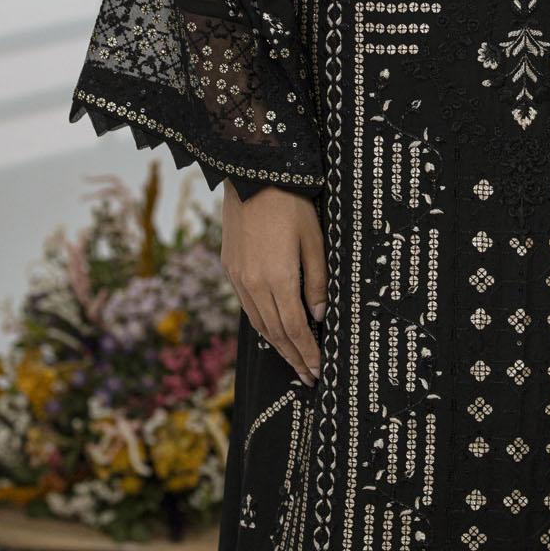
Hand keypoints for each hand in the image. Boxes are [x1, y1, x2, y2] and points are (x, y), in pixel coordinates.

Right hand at [221, 182, 327, 385]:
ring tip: (292, 361)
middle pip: (275, 332)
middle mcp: (253, 284)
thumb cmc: (291, 202)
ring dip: (276, 345)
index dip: (307, 352)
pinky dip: (261, 323)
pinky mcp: (230, 266)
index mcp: (277, 278)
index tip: (318, 371)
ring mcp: (238, 276)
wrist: (252, 173)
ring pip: (258, 322)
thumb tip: (319, 315)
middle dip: (293, 357)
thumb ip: (317, 280)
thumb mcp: (314, 239)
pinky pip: (246, 305)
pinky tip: (271, 329)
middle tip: (308, 377)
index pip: (294, 328)